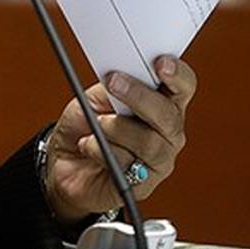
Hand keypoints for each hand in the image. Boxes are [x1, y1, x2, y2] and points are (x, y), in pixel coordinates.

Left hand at [43, 56, 196, 223]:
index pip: (183, 87)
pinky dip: (100, 150)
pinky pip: (127, 165)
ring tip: (96, 124)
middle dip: (140, 96)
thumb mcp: (96, 96)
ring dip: (115, 128)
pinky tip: (88, 145)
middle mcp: (167, 133)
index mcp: (163, 104)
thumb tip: (123, 72)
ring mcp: (158, 160)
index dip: (177, 74)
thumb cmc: (86, 126)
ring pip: (148, 143)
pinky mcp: (143, 185)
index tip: (160, 63)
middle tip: (114, 83)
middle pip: (169, 115)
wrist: (66, 163)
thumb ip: (115, 84)